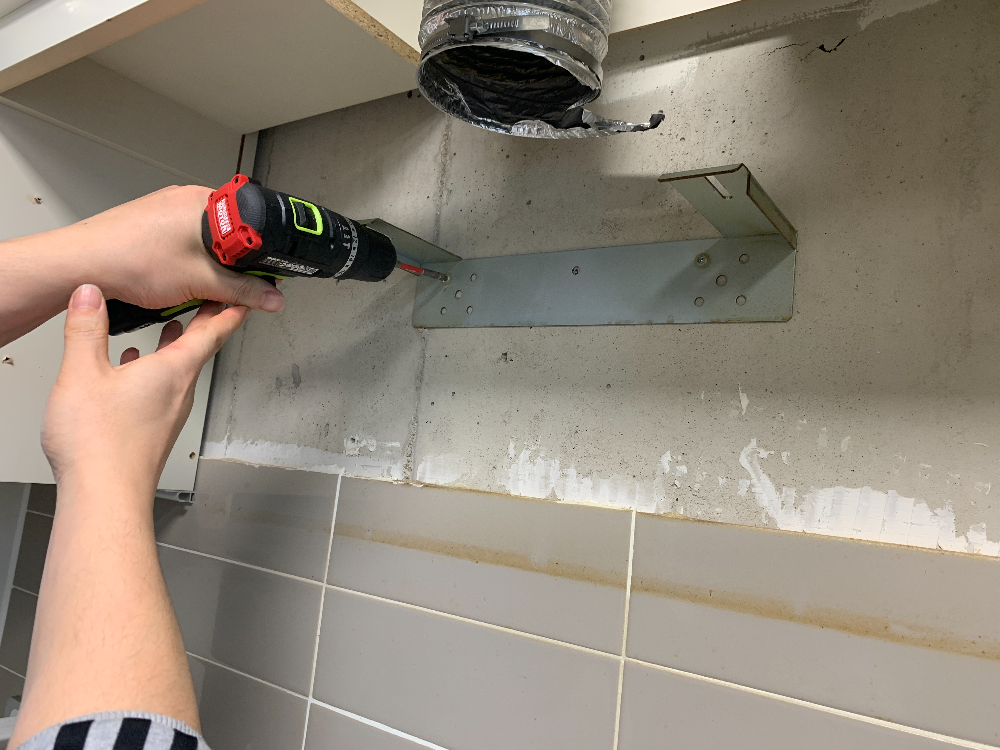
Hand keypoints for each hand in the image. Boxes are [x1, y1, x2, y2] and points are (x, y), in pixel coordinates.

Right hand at [41, 284, 247, 492]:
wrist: (103, 495)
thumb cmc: (101, 445)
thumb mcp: (83, 373)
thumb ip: (87, 329)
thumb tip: (90, 295)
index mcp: (173, 371)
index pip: (212, 332)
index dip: (228, 310)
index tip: (244, 296)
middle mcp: (179, 392)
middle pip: (199, 348)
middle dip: (205, 321)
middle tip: (213, 302)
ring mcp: (168, 413)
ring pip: (179, 369)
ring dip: (177, 345)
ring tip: (172, 328)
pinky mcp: (155, 430)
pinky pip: (161, 388)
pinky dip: (154, 369)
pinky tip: (133, 370)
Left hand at [65, 185, 283, 312]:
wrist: (82, 264)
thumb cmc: (130, 258)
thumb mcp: (201, 282)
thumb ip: (242, 291)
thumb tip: (270, 296)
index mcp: (205, 202)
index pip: (252, 226)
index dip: (261, 256)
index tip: (263, 278)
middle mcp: (185, 200)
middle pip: (228, 237)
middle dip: (230, 266)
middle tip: (223, 287)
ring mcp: (164, 211)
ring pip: (203, 243)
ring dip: (204, 268)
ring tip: (190, 286)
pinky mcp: (149, 225)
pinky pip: (181, 246)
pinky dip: (184, 265)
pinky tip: (171, 281)